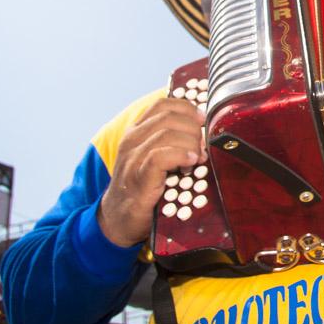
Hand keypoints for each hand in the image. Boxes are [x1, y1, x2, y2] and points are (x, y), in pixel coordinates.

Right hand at [98, 98, 206, 246]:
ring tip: (198, 158)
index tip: (202, 120)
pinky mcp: (138, 177)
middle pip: (169, 117)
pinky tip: (191, 162)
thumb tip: (203, 130)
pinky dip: (181, 155)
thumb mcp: (156, 157)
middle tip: (202, 147)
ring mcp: (133, 158)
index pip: (162, 104)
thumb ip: (172, 141)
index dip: (187, 108)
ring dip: (190, 144)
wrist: (120, 219)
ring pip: (167, 134)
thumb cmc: (145, 186)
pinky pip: (160, 156)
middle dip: (193, 129)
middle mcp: (132, 140)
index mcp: (137, 131)